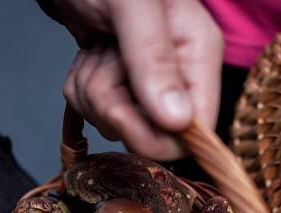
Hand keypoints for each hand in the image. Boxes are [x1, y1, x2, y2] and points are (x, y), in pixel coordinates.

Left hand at [53, 0, 222, 159]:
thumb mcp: (130, 5)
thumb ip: (154, 59)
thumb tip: (177, 121)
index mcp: (199, 52)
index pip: (197, 127)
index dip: (158, 132)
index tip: (127, 107)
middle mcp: (180, 72)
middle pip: (153, 132)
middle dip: (114, 104)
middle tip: (105, 60)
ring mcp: (149, 81)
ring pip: (120, 124)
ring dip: (93, 92)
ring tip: (97, 49)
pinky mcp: (121, 84)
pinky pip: (98, 112)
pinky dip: (82, 89)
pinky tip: (89, 55)